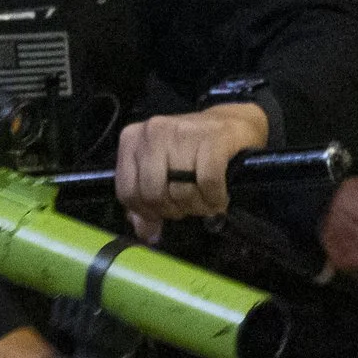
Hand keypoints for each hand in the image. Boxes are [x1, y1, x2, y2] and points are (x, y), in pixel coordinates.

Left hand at [115, 103, 272, 235]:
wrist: (230, 124)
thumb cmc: (191, 150)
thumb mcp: (161, 170)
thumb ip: (146, 202)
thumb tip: (145, 233)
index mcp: (132, 140)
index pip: (127, 192)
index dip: (147, 212)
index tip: (165, 212)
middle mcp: (153, 131)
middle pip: (153, 193)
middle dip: (174, 210)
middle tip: (189, 206)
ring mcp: (182, 132)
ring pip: (182, 190)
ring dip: (198, 206)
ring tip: (206, 202)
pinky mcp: (212, 137)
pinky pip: (208, 181)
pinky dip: (215, 197)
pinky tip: (219, 197)